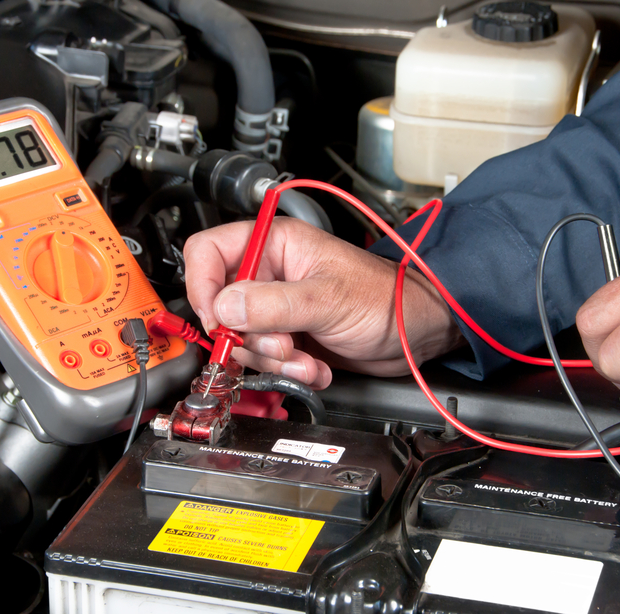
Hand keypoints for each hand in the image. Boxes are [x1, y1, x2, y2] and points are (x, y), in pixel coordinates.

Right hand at [183, 217, 463, 387]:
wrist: (417, 334)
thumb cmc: (387, 298)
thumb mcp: (327, 299)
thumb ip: (272, 305)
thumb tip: (223, 309)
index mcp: (275, 245)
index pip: (208, 252)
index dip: (202, 285)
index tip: (216, 319)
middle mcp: (270, 274)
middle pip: (221, 306)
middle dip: (249, 337)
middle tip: (281, 346)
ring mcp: (277, 309)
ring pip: (242, 340)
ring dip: (273, 361)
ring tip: (306, 361)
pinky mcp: (288, 338)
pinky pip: (265, 361)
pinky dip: (288, 372)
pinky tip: (315, 368)